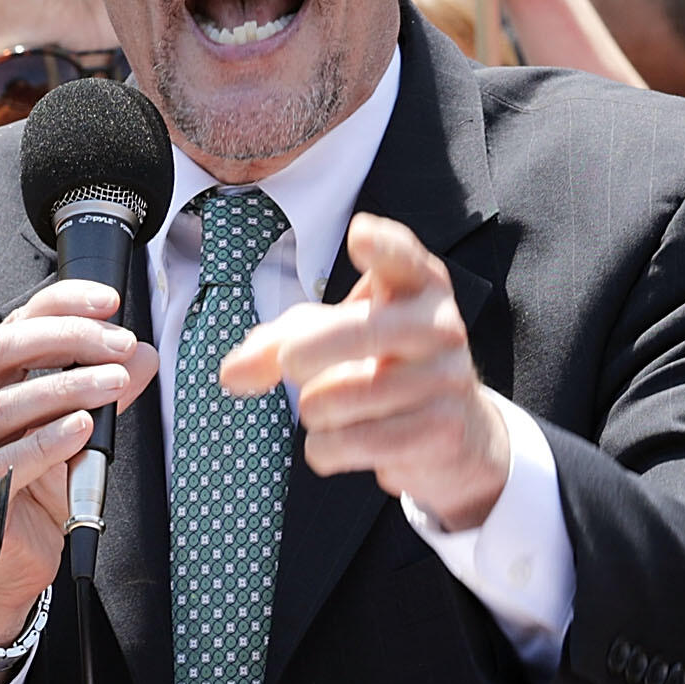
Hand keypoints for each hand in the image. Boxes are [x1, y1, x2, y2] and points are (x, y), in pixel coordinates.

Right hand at [0, 280, 159, 671]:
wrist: (5, 567)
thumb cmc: (30, 491)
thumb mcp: (72, 428)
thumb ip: (101, 388)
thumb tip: (143, 354)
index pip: (14, 323)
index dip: (63, 305)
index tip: (111, 303)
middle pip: (2, 350)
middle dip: (67, 339)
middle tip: (120, 343)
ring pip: (5, 403)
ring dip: (66, 387)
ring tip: (115, 384)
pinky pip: (8, 459)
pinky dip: (49, 439)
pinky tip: (84, 428)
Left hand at [221, 214, 508, 527]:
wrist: (453, 429)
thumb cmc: (379, 365)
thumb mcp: (331, 337)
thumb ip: (276, 344)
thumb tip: (231, 375)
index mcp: (415, 283)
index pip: (401, 257)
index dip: (381, 246)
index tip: (359, 234)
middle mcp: (440, 324)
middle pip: (361, 331)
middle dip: (306, 351)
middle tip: (290, 364)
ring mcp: (447, 377)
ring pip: (345, 396)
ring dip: (314, 410)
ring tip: (324, 408)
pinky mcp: (442, 429)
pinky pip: (356, 442)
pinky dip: (327, 449)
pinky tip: (337, 442)